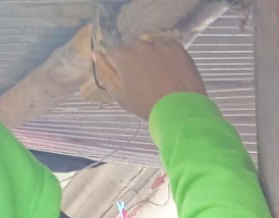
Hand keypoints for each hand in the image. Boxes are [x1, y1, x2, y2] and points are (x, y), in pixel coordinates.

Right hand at [92, 37, 206, 119]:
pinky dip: (167, 56)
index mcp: (123, 55)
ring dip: (152, 57)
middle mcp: (140, 44)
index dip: (120, 68)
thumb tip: (97, 54)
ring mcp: (160, 44)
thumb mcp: (120, 95)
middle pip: (132, 49)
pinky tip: (171, 72)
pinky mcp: (177, 47)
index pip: (113, 54)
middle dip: (136, 60)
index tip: (130, 81)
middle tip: (147, 81)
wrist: (182, 111)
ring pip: (150, 46)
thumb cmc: (148, 106)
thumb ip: (105, 73)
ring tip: (161, 78)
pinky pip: (167, 47)